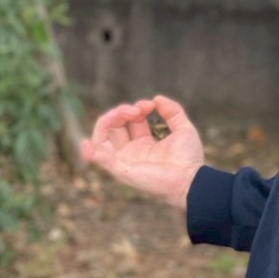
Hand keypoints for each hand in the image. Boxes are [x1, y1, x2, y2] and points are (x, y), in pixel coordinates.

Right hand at [80, 95, 204, 211]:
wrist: (192, 179)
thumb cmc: (188, 159)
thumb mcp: (183, 128)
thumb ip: (173, 111)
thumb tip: (157, 98)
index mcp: (143, 142)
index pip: (128, 120)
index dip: (137, 107)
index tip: (152, 105)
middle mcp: (131, 151)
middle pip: (111, 126)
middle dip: (121, 111)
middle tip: (138, 110)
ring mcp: (125, 160)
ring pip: (101, 139)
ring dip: (107, 120)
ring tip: (125, 113)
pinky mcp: (122, 171)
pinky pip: (102, 161)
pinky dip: (92, 153)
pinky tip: (87, 144)